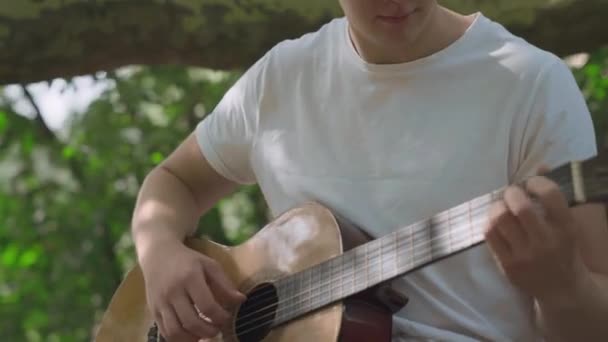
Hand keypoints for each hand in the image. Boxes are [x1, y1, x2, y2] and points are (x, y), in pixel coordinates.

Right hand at [140, 240, 245, 341]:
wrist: (158, 254)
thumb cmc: (188, 260)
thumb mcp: (209, 265)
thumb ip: (225, 284)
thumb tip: (241, 300)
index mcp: (190, 278)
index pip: (207, 306)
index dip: (220, 317)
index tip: (227, 318)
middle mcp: (173, 292)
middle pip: (191, 322)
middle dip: (208, 331)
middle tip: (217, 330)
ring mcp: (160, 302)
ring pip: (175, 331)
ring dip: (192, 338)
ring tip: (203, 334)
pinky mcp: (153, 310)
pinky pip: (164, 332)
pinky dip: (178, 338)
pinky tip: (190, 334)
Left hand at [484, 174, 588, 303]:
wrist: (562, 289)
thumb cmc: (563, 248)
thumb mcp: (565, 223)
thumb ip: (552, 195)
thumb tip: (539, 164)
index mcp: (566, 227)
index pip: (549, 194)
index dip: (535, 181)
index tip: (530, 183)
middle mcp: (546, 241)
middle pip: (519, 205)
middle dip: (511, 192)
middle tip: (512, 194)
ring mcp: (525, 255)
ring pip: (500, 218)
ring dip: (497, 206)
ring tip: (502, 207)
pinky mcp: (507, 265)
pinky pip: (489, 234)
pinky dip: (490, 222)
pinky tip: (496, 222)